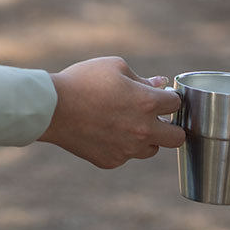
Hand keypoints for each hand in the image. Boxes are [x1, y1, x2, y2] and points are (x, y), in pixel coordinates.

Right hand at [38, 56, 184, 168]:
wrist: (52, 108)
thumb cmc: (83, 81)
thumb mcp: (114, 67)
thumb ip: (143, 78)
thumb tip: (161, 83)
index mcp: (147, 104)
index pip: (176, 104)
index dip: (169, 98)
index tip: (162, 97)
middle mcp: (143, 131)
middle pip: (177, 138)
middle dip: (172, 127)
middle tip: (159, 119)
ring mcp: (128, 150)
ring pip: (152, 149)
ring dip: (147, 138)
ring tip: (126, 124)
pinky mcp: (112, 161)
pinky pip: (126, 155)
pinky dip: (121, 146)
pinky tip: (105, 132)